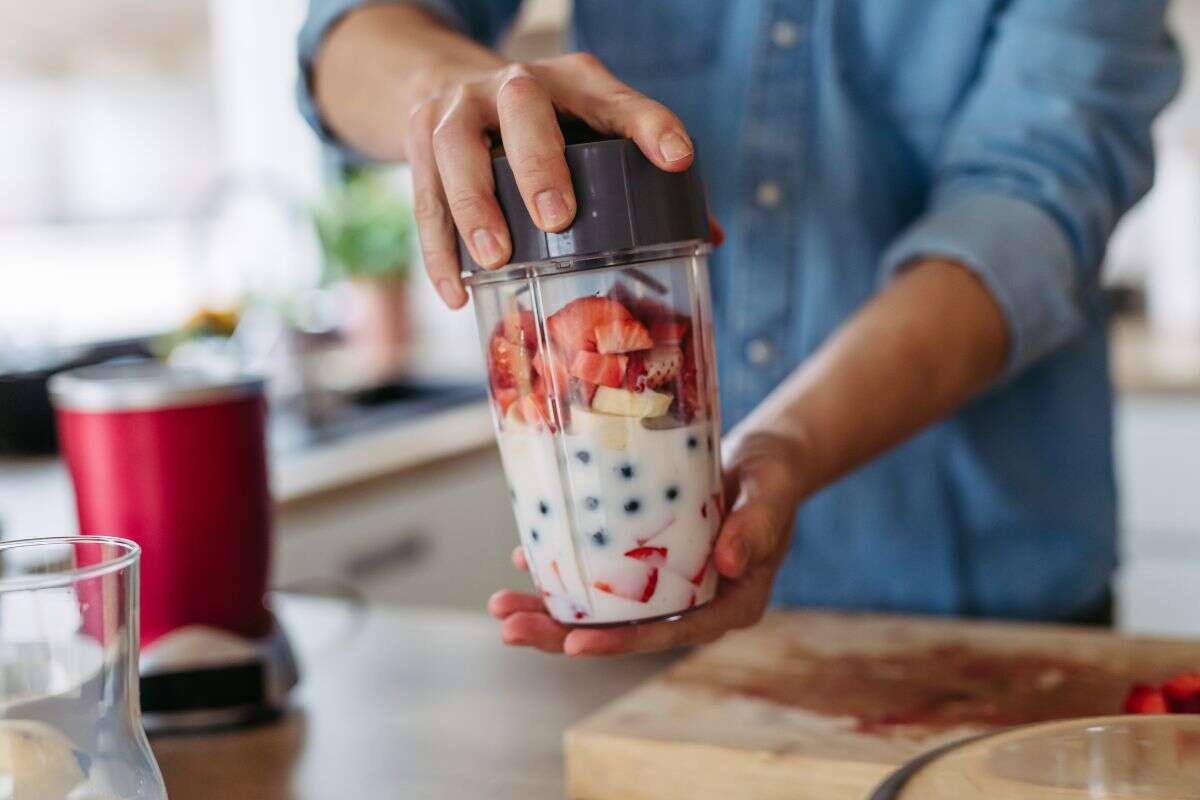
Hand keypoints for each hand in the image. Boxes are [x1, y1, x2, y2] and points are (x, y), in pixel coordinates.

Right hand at [404, 52, 696, 307]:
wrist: (449, 86)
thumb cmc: (545, 126)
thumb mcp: (592, 128)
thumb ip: (642, 176)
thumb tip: (709, 238)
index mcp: (574, 84)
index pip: (617, 99)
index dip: (650, 125)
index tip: (678, 160)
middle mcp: (515, 85)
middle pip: (523, 108)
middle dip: (539, 163)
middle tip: (557, 218)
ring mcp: (460, 108)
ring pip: (458, 149)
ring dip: (474, 205)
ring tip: (495, 258)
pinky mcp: (420, 139)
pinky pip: (423, 195)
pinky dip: (439, 248)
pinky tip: (458, 291)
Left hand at [488, 432, 802, 655]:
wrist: (763, 458)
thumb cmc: (773, 476)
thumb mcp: (770, 494)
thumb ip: (756, 526)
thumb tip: (731, 564)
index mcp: (729, 604)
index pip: (669, 633)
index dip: (620, 642)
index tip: (573, 644)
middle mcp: (692, 604)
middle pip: (623, 630)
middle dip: (561, 634)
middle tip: (508, 629)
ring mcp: (666, 585)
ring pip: (603, 608)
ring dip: (550, 609)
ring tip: (500, 607)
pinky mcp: (647, 560)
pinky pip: (600, 574)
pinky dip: (564, 569)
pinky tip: (525, 561)